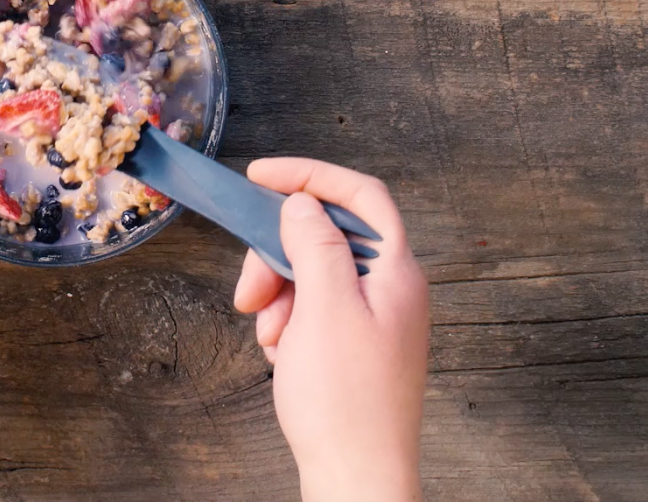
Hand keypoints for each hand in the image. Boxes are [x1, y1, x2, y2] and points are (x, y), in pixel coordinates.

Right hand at [233, 158, 428, 501]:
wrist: (357, 479)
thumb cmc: (346, 404)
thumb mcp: (324, 310)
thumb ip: (316, 245)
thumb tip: (304, 203)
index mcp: (396, 272)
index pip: (361, 195)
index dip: (311, 176)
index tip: (261, 176)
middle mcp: (391, 290)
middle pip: (328, 236)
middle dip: (280, 254)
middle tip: (251, 291)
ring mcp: (375, 319)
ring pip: (314, 275)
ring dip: (280, 295)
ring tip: (271, 336)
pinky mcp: (355, 346)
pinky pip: (313, 311)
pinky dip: (289, 322)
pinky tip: (283, 353)